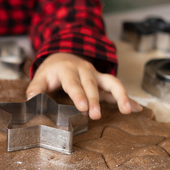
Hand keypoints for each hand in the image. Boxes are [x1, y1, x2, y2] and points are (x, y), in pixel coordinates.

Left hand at [26, 53, 141, 118]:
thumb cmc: (52, 70)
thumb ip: (35, 90)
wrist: (64, 53)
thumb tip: (31, 102)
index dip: (78, 95)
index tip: (82, 107)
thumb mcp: (40, 77)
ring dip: (121, 95)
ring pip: (112, 82)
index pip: (73, 83)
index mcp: (67, 70)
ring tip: (128, 110)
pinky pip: (118, 88)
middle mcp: (84, 70)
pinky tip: (138, 109)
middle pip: (92, 85)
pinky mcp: (103, 80)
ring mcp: (96, 74)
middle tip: (95, 116)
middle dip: (95, 100)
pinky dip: (129, 98)